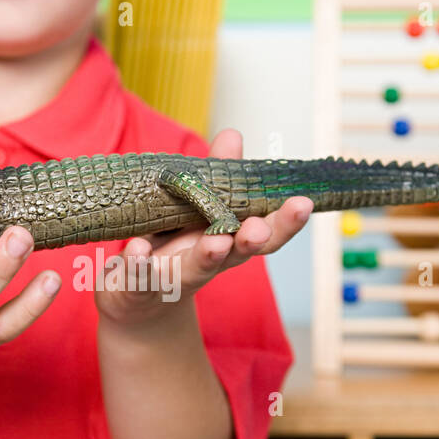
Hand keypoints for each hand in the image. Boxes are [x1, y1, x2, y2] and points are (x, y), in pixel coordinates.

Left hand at [93, 128, 311, 327]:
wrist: (136, 303)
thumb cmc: (170, 248)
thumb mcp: (192, 209)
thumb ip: (213, 177)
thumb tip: (233, 135)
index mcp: (226, 240)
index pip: (263, 233)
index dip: (284, 222)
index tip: (303, 203)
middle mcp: (206, 262)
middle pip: (235, 255)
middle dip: (250, 242)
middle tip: (258, 230)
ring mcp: (173, 277)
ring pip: (194, 269)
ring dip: (206, 257)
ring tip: (215, 243)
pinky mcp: (137, 287)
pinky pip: (139, 277)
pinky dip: (140, 264)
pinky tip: (138, 249)